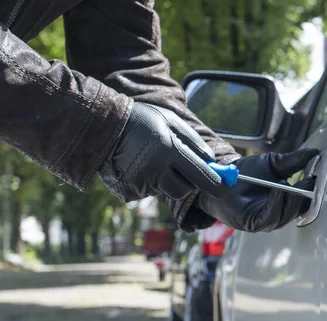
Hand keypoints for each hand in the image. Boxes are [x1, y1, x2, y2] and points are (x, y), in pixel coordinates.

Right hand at [99, 102, 226, 201]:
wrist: (102, 126)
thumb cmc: (141, 121)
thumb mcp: (170, 121)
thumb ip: (193, 141)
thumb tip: (211, 160)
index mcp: (170, 150)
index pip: (201, 176)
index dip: (215, 186)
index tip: (224, 189)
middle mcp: (156, 169)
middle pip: (183, 190)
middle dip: (186, 183)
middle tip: (176, 167)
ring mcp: (141, 183)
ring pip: (164, 191)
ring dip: (163, 180)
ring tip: (149, 160)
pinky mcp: (129, 192)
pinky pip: (146, 193)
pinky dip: (145, 183)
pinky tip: (136, 166)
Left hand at [196, 149, 318, 231]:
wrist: (221, 176)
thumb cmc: (248, 172)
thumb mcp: (274, 163)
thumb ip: (294, 161)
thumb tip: (315, 152)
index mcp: (287, 201)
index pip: (305, 199)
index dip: (313, 189)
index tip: (319, 176)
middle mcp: (279, 213)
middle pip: (298, 210)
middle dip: (305, 197)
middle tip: (311, 182)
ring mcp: (266, 221)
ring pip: (285, 216)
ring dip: (291, 202)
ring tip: (295, 187)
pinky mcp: (252, 224)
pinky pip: (268, 218)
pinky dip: (275, 204)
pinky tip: (279, 191)